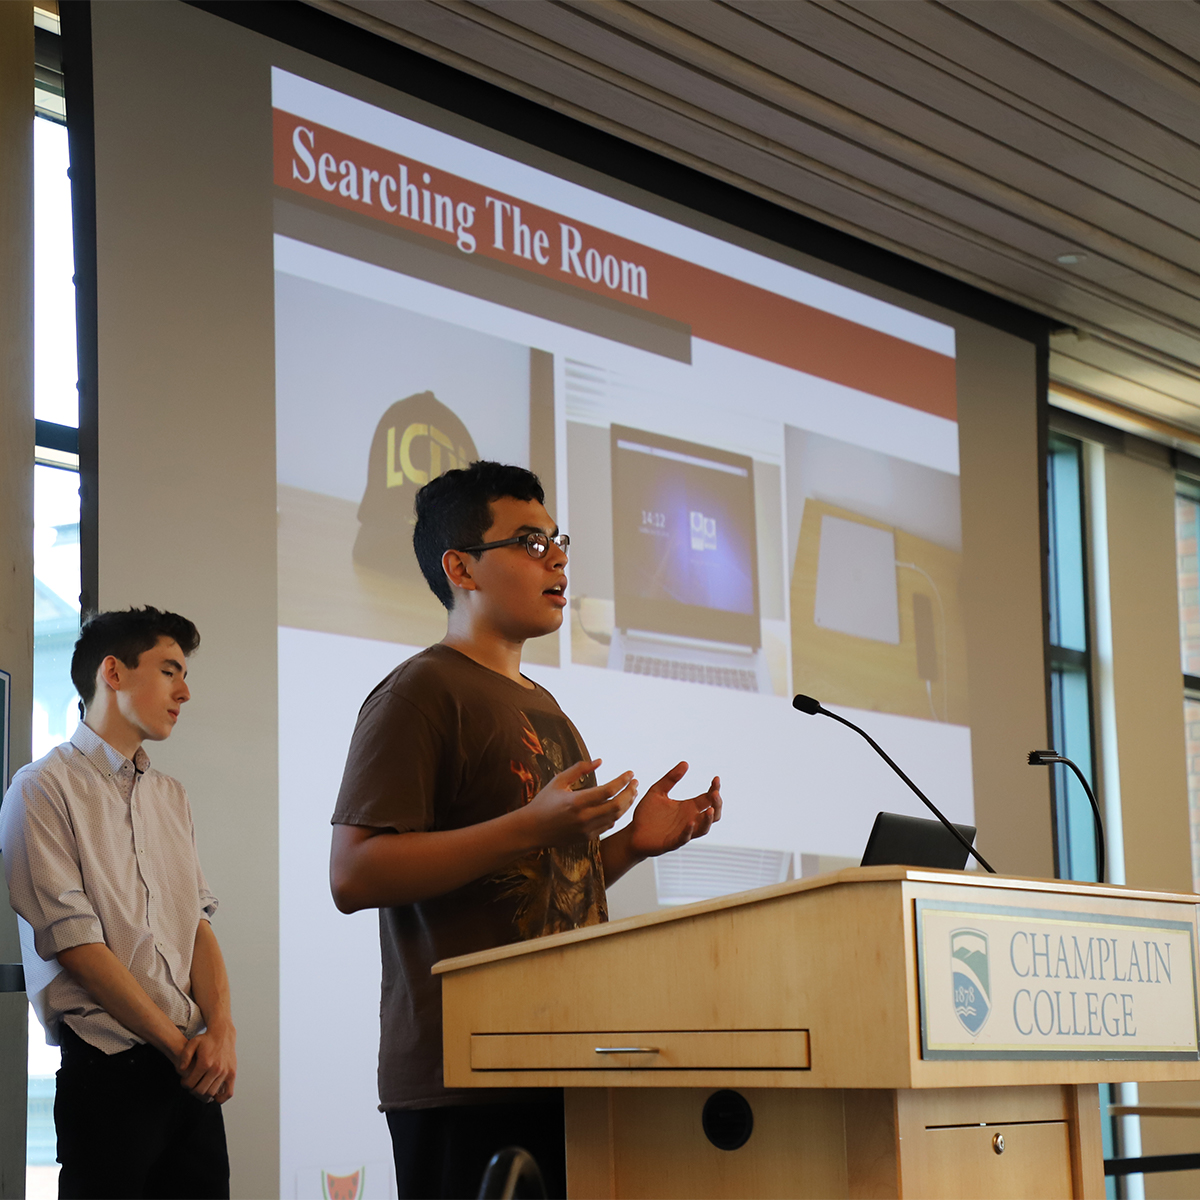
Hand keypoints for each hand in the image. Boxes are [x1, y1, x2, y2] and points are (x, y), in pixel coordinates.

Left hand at [177, 1021, 236, 1103]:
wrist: (223, 1034)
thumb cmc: (207, 1039)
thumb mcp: (192, 1043)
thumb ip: (184, 1056)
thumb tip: (181, 1069)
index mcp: (205, 1063)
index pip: (190, 1084)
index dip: (185, 1085)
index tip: (185, 1081)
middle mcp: (216, 1069)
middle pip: (200, 1091)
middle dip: (192, 1091)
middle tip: (192, 1085)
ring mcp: (225, 1072)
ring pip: (211, 1093)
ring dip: (204, 1094)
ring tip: (201, 1087)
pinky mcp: (232, 1073)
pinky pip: (228, 1093)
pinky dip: (220, 1098)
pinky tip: (214, 1095)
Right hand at [519, 758, 638, 847]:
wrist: (531, 830)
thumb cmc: (544, 802)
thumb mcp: (559, 781)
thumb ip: (579, 769)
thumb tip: (600, 761)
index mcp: (576, 801)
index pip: (608, 790)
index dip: (622, 781)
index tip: (630, 773)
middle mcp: (583, 817)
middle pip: (617, 805)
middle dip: (630, 792)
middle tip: (635, 782)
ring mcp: (586, 830)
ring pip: (615, 817)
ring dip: (626, 804)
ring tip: (631, 792)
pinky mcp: (587, 838)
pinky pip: (608, 826)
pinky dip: (616, 815)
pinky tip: (618, 806)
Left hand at [627, 762, 720, 859]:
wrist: (633, 832)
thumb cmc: (647, 814)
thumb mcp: (657, 791)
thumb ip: (670, 778)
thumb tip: (685, 763)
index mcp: (688, 807)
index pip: (708, 798)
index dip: (714, 789)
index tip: (716, 778)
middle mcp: (689, 819)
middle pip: (713, 814)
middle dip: (717, 804)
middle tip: (715, 793)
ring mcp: (683, 832)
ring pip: (703, 829)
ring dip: (708, 820)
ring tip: (710, 809)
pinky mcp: (672, 842)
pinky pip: (684, 838)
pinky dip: (689, 831)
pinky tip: (690, 823)